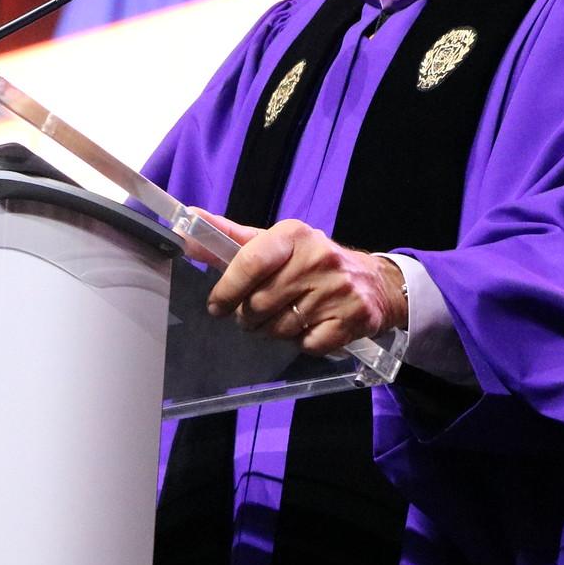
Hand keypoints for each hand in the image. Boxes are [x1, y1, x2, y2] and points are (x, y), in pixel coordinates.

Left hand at [199, 210, 407, 355]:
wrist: (374, 282)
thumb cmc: (312, 262)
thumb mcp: (276, 243)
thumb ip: (232, 238)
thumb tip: (189, 219)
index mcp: (293, 235)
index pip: (249, 261)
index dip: (226, 289)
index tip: (216, 306)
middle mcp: (317, 258)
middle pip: (260, 304)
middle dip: (248, 317)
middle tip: (254, 314)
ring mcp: (337, 289)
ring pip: (280, 328)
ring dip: (274, 331)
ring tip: (284, 318)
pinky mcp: (353, 318)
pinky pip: (308, 345)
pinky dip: (302, 343)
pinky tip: (310, 328)